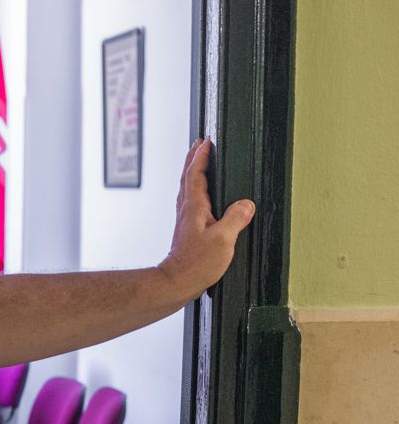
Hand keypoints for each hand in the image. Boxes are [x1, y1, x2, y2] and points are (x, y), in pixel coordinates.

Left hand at [158, 138, 254, 300]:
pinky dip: (195, 189)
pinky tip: (202, 196)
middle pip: (188, 177)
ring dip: (193, 172)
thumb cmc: (195, 265)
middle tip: (199, 143)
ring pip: (187, 188)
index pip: (195, 174)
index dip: (201, 156)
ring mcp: (185, 220)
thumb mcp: (223, 240)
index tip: (206, 141)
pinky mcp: (187, 229)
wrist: (176, 282)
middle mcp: (187, 210)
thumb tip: (246, 204)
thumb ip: (235, 219)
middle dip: (194, 159)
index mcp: (194, 207)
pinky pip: (191, 201)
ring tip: (199, 162)